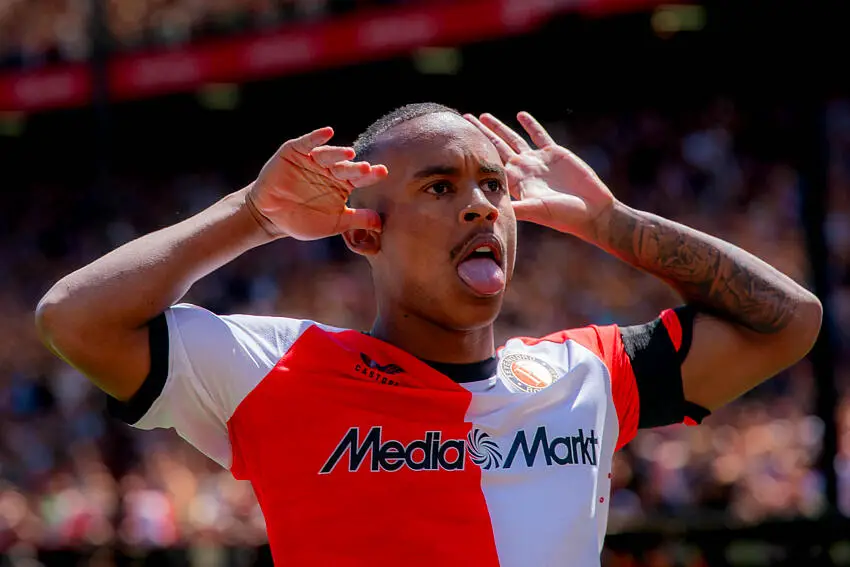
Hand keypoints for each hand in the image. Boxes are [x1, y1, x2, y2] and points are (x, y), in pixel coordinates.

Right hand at [246, 127, 387, 239]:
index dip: (371, 174)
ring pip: (329, 154)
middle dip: (356, 167)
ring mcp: (313, 160)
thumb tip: (380, 224)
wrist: (271, 217)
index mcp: (343, 184)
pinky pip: (307, 142)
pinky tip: (327, 132)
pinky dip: (316, 137)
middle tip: (366, 168)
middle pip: (346, 166)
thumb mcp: (334, 223)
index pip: (361, 178)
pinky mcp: (295, 151)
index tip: (382, 172)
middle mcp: (331, 169)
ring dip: (338, 153)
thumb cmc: (304, 220)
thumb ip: (356, 220)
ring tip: (349, 153)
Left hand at [464, 112, 615, 240]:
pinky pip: (539, 135)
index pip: (490, 163)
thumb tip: (492, 210)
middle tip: (463, 120)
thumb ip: (517, 208)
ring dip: (499, 127)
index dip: (475, 152)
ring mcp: (537, 161)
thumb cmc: (563, 215)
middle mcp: (523, 169)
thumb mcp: (537, 211)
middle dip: (480, 134)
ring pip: (513, 139)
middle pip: (496, 147)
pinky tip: (520, 115)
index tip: (459, 142)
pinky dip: (530, 124)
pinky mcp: (554, 153)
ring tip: (483, 116)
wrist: (590, 211)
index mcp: (515, 182)